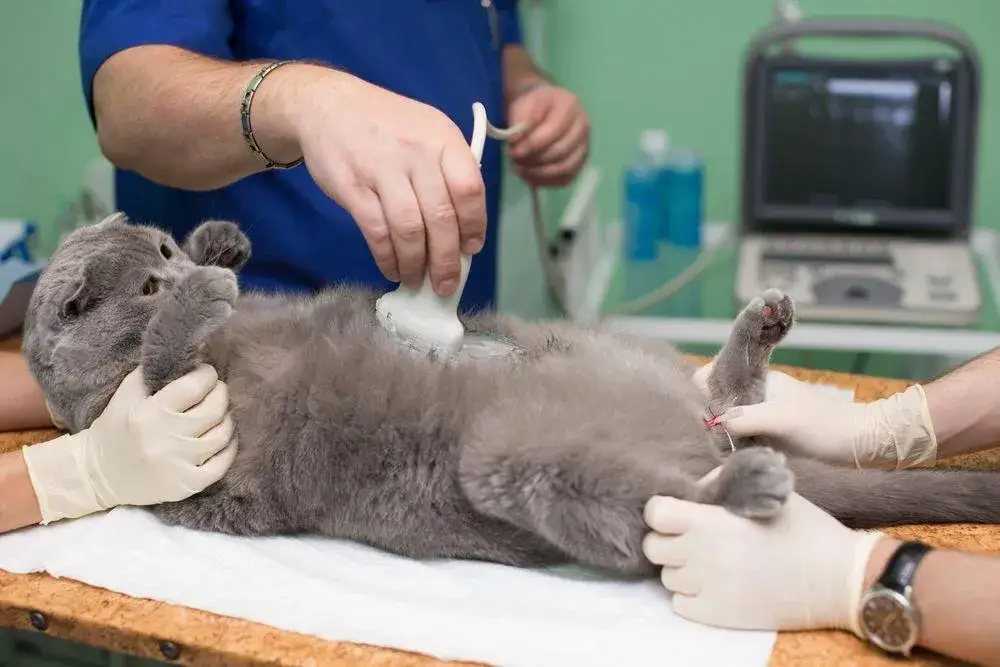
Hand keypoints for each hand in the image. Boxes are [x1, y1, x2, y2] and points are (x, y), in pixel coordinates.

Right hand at [21, 365, 236, 523]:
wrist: (98, 475)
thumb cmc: (115, 428)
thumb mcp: (126, 395)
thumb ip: (153, 373)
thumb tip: (189, 356)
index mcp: (149, 413)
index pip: (194, 386)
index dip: (207, 375)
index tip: (206, 373)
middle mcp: (166, 439)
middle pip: (214, 409)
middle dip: (220, 394)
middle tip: (216, 391)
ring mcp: (179, 464)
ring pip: (222, 434)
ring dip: (226, 418)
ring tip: (218, 413)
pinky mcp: (187, 484)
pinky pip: (223, 463)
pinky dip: (229, 447)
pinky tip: (222, 438)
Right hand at [291, 69, 486, 295]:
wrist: (328, 105)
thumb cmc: (387, 126)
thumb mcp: (428, 131)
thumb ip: (448, 172)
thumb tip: (462, 231)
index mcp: (443, 139)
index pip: (470, 189)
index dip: (474, 226)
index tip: (471, 249)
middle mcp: (416, 153)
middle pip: (441, 217)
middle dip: (446, 260)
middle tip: (446, 283)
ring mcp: (382, 169)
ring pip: (409, 230)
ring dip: (416, 264)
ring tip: (416, 280)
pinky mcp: (352, 186)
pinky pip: (377, 232)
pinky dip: (387, 257)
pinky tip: (392, 268)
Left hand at [506, 83, 589, 186]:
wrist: (542, 112)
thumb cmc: (532, 107)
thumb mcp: (522, 105)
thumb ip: (520, 120)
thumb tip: (516, 141)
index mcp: (569, 106)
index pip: (554, 131)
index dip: (532, 145)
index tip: (514, 152)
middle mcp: (583, 125)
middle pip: (560, 151)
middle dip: (534, 160)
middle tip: (515, 162)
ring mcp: (584, 145)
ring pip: (565, 168)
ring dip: (539, 173)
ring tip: (521, 169)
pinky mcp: (580, 162)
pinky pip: (566, 178)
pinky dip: (546, 181)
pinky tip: (531, 176)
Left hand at [643, 487, 884, 632]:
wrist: (838, 579)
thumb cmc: (806, 530)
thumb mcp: (768, 492)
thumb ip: (725, 483)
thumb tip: (696, 488)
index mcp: (710, 522)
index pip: (655, 513)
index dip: (663, 510)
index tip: (679, 512)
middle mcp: (701, 556)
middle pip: (654, 547)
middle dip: (668, 540)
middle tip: (693, 538)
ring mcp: (707, 589)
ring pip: (667, 577)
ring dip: (681, 568)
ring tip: (710, 562)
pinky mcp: (717, 616)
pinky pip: (681, 604)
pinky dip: (691, 595)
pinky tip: (715, 585)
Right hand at [692, 361, 936, 467]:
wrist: (861, 442)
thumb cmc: (823, 426)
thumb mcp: (780, 419)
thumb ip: (744, 418)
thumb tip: (712, 422)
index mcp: (759, 380)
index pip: (716, 375)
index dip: (700, 390)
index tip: (693, 413)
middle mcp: (758, 393)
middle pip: (719, 398)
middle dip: (707, 414)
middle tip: (700, 436)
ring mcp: (765, 412)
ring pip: (730, 418)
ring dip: (721, 432)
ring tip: (713, 449)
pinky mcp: (772, 432)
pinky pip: (743, 434)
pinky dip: (735, 443)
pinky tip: (731, 456)